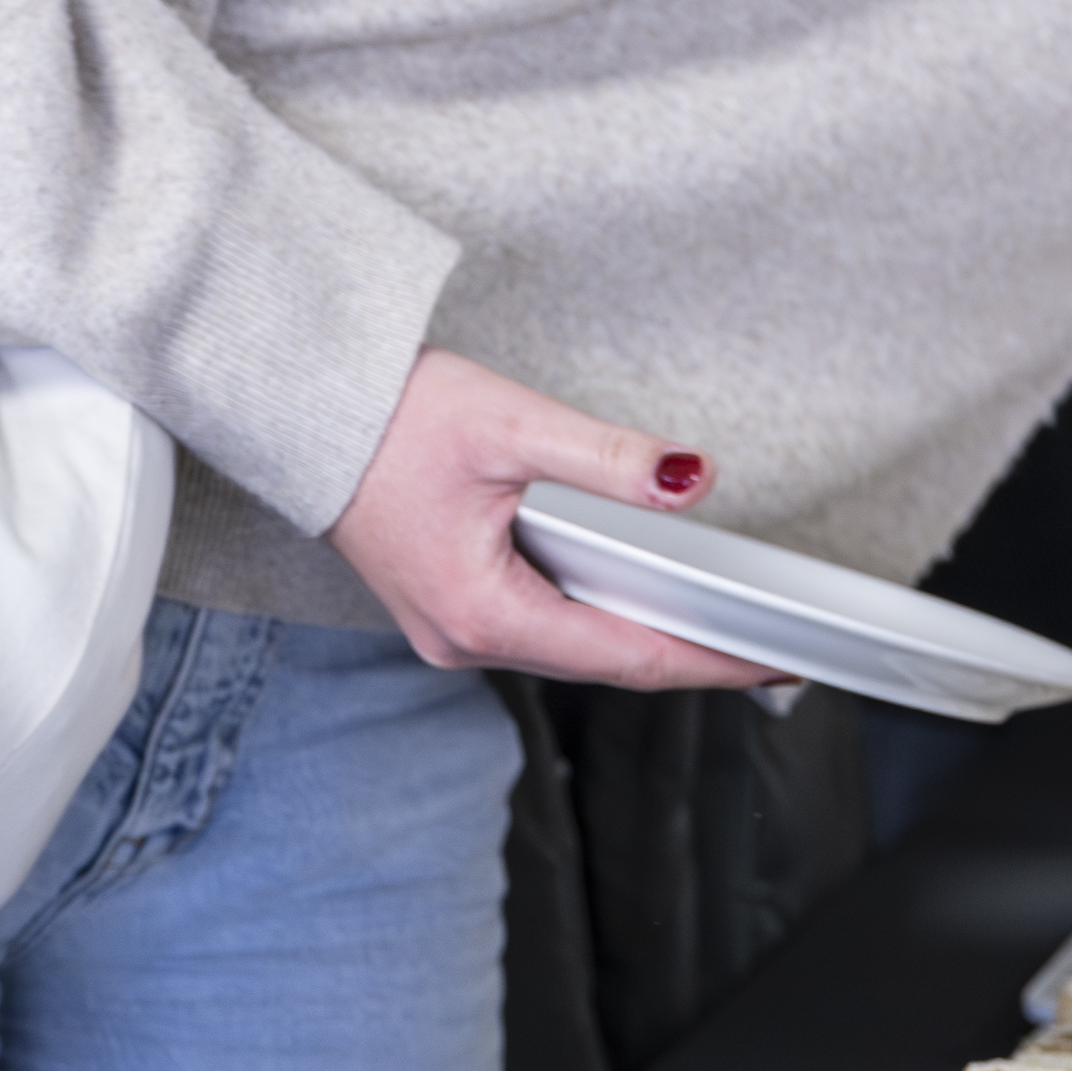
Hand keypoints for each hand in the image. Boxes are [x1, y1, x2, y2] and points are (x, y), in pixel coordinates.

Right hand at [326, 349, 782, 688]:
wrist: (298, 406)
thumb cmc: (382, 416)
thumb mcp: (509, 427)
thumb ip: (608, 460)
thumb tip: (689, 479)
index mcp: (482, 614)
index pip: (627, 658)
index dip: (709, 664)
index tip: (772, 663)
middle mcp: (465, 638)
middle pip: (605, 664)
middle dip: (686, 657)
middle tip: (767, 649)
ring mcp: (452, 629)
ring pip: (573, 649)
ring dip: (640, 637)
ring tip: (719, 630)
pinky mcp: (448, 607)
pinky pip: (541, 627)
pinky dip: (594, 616)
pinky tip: (636, 600)